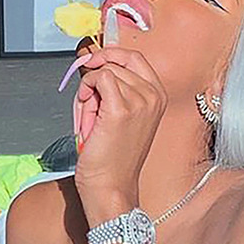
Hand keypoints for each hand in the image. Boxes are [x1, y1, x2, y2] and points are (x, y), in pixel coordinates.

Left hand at [73, 47, 166, 214]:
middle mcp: (154, 95)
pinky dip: (86, 90)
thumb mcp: (116, 117)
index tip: (91, 62)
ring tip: (90, 120)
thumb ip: (111, 91)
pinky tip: (86, 112)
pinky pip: (98, 77)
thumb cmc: (110, 160)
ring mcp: (141, 100)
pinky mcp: (122, 108)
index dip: (109, 55)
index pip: (133, 58)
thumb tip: (92, 65)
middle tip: (86, 101)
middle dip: (96, 78)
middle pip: (117, 62)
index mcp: (158, 97)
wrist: (110, 188)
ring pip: (106, 70)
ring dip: (89, 90)